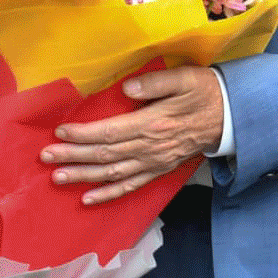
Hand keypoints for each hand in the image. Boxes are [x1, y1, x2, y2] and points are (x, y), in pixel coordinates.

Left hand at [39, 65, 223, 204]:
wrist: (231, 117)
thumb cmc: (204, 92)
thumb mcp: (185, 78)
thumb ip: (156, 83)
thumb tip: (128, 87)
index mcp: (153, 124)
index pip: (110, 132)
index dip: (83, 134)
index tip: (59, 132)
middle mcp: (150, 148)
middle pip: (104, 155)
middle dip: (72, 156)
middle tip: (46, 157)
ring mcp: (153, 163)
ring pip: (112, 174)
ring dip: (83, 176)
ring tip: (57, 177)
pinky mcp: (158, 170)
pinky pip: (130, 186)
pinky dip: (108, 194)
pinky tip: (87, 199)